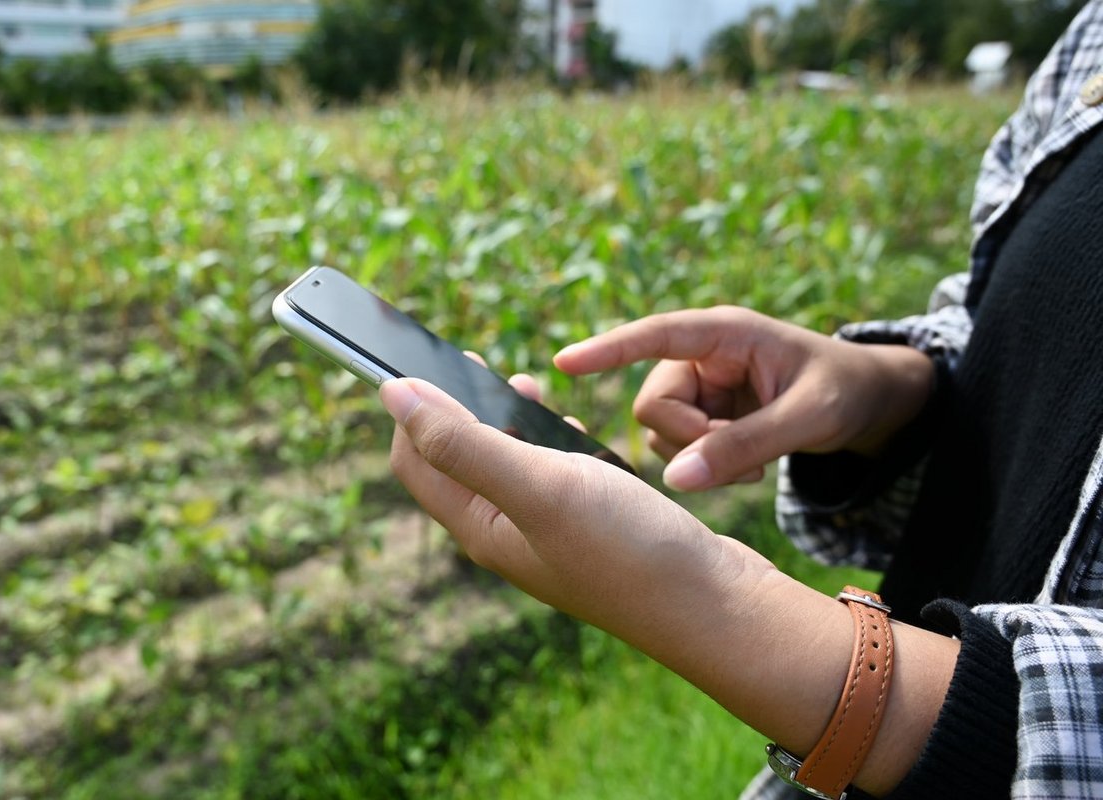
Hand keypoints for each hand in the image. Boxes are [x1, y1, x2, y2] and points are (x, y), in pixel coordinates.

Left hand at [379, 375, 742, 634]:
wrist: (714, 605)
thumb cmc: (626, 548)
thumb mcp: (536, 485)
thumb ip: (463, 442)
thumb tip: (393, 395)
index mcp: (478, 527)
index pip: (413, 460)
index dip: (413, 408)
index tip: (437, 358)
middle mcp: (504, 533)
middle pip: (455, 460)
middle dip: (461, 408)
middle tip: (493, 370)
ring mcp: (547, 534)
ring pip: (506, 464)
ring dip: (508, 421)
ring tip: (533, 391)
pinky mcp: (587, 529)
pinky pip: (551, 476)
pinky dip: (552, 443)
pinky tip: (574, 429)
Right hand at [554, 307, 934, 490]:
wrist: (870, 403)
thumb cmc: (845, 392)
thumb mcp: (807, 417)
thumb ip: (743, 446)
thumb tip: (675, 478)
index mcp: (724, 333)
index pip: (654, 334)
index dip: (608, 350)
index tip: (564, 363)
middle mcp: (700, 357)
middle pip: (653, 405)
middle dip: (691, 440)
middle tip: (745, 460)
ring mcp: (698, 388)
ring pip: (661, 433)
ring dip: (702, 457)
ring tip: (756, 463)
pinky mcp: (701, 416)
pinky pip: (679, 449)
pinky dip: (708, 465)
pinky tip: (749, 465)